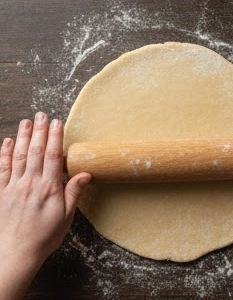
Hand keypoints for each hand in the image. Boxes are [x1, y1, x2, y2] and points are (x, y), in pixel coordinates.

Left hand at [0, 114, 90, 299]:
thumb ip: (74, 193)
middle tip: (41, 114)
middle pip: (35, 151)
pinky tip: (6, 142)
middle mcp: (30, 184)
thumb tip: (86, 173)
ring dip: (22, 137)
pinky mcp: (0, 195)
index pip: (52, 156)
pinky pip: (1, 170)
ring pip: (18, 157)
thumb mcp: (65, 217)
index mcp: (49, 188)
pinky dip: (4, 155)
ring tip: (26, 121)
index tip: (57, 122)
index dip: (55, 137)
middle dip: (39, 131)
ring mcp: (13, 188)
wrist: (15, 256)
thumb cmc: (43, 238)